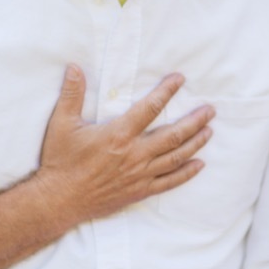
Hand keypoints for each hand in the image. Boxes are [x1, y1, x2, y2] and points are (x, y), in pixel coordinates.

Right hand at [34, 65, 213, 224]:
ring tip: (209, 131)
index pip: (150, 108)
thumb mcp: (62, 124)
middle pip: (173, 135)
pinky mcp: (139, 191)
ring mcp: (139, 174)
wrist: (58, 200)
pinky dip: (186, 173)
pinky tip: (199, 165)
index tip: (180, 79)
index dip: (167, 91)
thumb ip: (72, 94)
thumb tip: (74, 68)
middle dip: (194, 121)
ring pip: (175, 157)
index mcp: (119, 134)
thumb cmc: (60, 161)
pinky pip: (169, 182)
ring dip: (195, 143)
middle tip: (210, 110)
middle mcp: (134, 154)